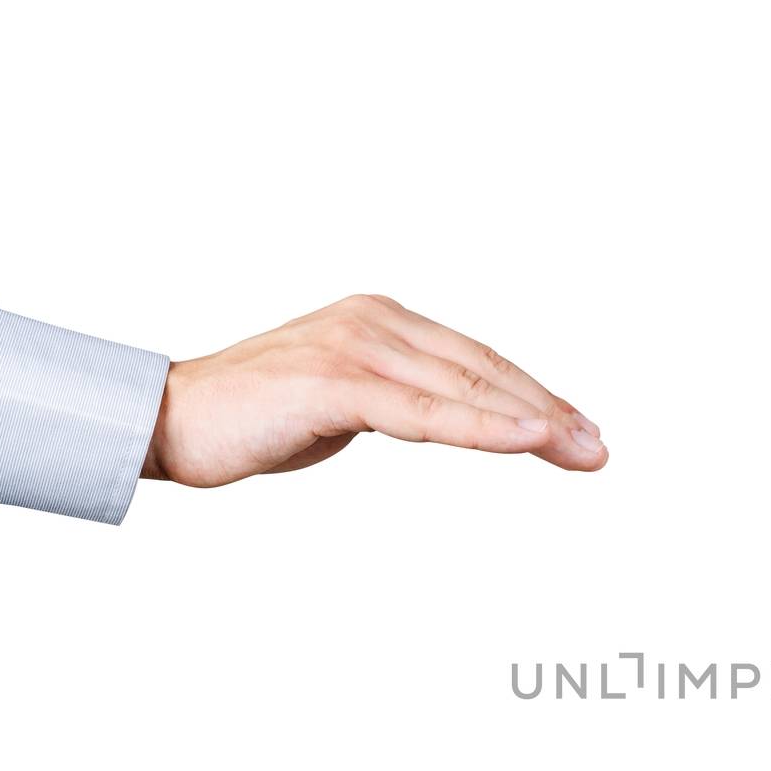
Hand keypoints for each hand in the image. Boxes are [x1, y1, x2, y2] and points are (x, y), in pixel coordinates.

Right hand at [143, 294, 606, 486]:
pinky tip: (530, 439)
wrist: (171, 422)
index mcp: (383, 320)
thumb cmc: (258, 418)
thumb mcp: (349, 403)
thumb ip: (402, 401)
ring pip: (466, 388)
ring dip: (534, 423)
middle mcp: (376, 320)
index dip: (537, 397)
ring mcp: (356, 346)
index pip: (479, 361)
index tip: (581, 431)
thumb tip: (453, 418)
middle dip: (551, 411)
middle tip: (599, 449)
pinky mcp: (336, 383)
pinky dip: (484, 426)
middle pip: (486, 370)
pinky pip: (426, 411)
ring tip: (582, 450)